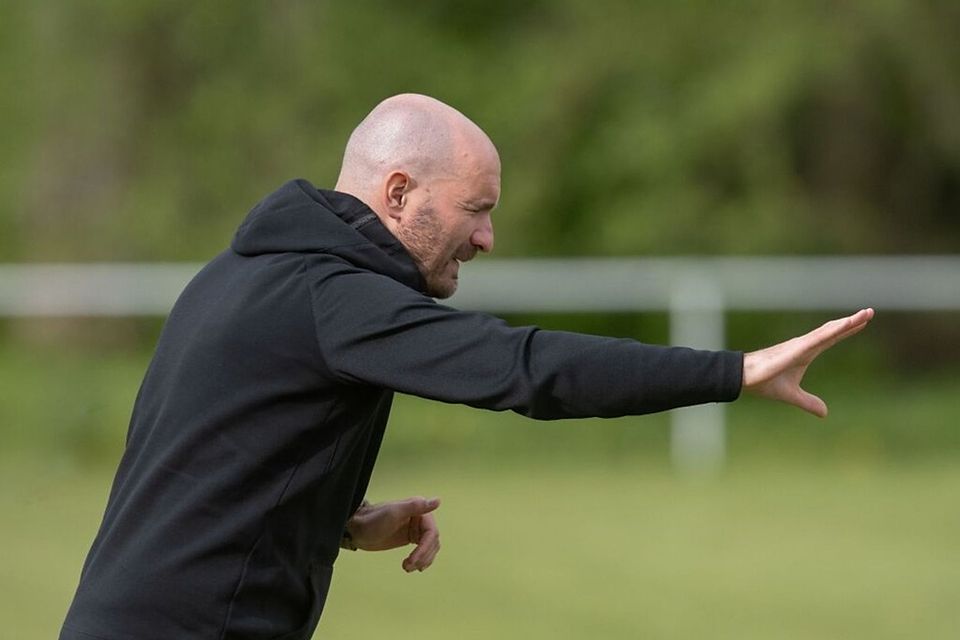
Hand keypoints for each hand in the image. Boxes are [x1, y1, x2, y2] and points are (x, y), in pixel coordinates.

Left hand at [346, 496, 441, 571]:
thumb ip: (415, 506)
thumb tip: (438, 500)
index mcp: (419, 509)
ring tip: (407, 568)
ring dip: (423, 560)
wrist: (357, 529)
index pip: (431, 533)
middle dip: (423, 556)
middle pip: (432, 542)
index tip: (413, 560)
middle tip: (408, 566)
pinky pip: (424, 550)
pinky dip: (422, 560)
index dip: (425, 548)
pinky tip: (414, 566)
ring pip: (430, 548)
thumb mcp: (393, 513)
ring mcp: (416, 529)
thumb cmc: (372, 520)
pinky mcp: (411, 538)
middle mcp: (420, 518)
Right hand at [742, 308, 873, 416]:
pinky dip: (833, 331)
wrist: (745, 378)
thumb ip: (808, 402)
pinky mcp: (796, 349)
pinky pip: (818, 338)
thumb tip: (824, 413)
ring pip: (829, 331)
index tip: (863, 322)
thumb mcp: (791, 395)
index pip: (832, 338)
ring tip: (865, 315)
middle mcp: (805, 344)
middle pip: (834, 330)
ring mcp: (801, 345)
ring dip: (847, 323)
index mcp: (806, 352)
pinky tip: (845, 325)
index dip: (847, 330)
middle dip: (853, 321)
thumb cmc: (764, 380)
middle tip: (870, 312)